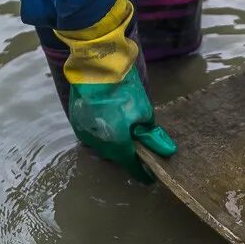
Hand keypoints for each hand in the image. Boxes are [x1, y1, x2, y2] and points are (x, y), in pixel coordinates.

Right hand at [56, 0, 176, 181]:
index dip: (142, 173)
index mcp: (117, 146)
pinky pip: (93, 133)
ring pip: (104, 144)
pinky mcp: (77, 122)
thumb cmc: (123, 90)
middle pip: (117, 155)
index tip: (150, 177)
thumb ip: (152, 135)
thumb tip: (167, 151)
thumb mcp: (144, 113)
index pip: (132, 167)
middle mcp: (98, 145)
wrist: (95, 66)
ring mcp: (85, 134)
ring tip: (124, 129)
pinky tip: (110, 120)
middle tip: (139, 145)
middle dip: (128, 152)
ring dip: (114, 141)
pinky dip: (103, 130)